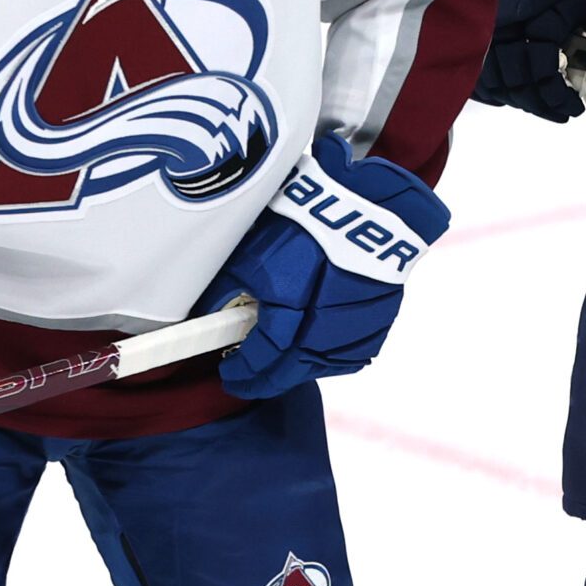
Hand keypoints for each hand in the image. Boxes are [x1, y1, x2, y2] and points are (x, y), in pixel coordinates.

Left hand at [200, 132, 451, 399]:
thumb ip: (228, 288)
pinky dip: (329, 357)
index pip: (263, 356)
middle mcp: (325, 322)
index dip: (244, 371)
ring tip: (279, 365)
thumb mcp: (254, 249)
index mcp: (292, 303)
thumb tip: (208, 313)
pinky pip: (350, 353)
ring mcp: (356, 324)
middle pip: (293, 371)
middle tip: (248, 379)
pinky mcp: (378, 319)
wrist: (370, 205)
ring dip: (297, 370)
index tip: (229, 374)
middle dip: (266, 380)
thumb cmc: (306, 221)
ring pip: (322, 366)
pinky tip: (315, 350)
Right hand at [452, 0, 585, 121]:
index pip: (541, 80)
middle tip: (557, 109)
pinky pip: (471, 59)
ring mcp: (478, 20)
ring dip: (513, 95)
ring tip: (534, 98)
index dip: (558, 101)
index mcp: (533, 23)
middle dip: (538, 103)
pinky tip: (507, 83)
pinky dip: (489, 79)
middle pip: (512, 85)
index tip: (574, 109)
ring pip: (487, 78)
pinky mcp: (464, 14)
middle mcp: (499, 26)